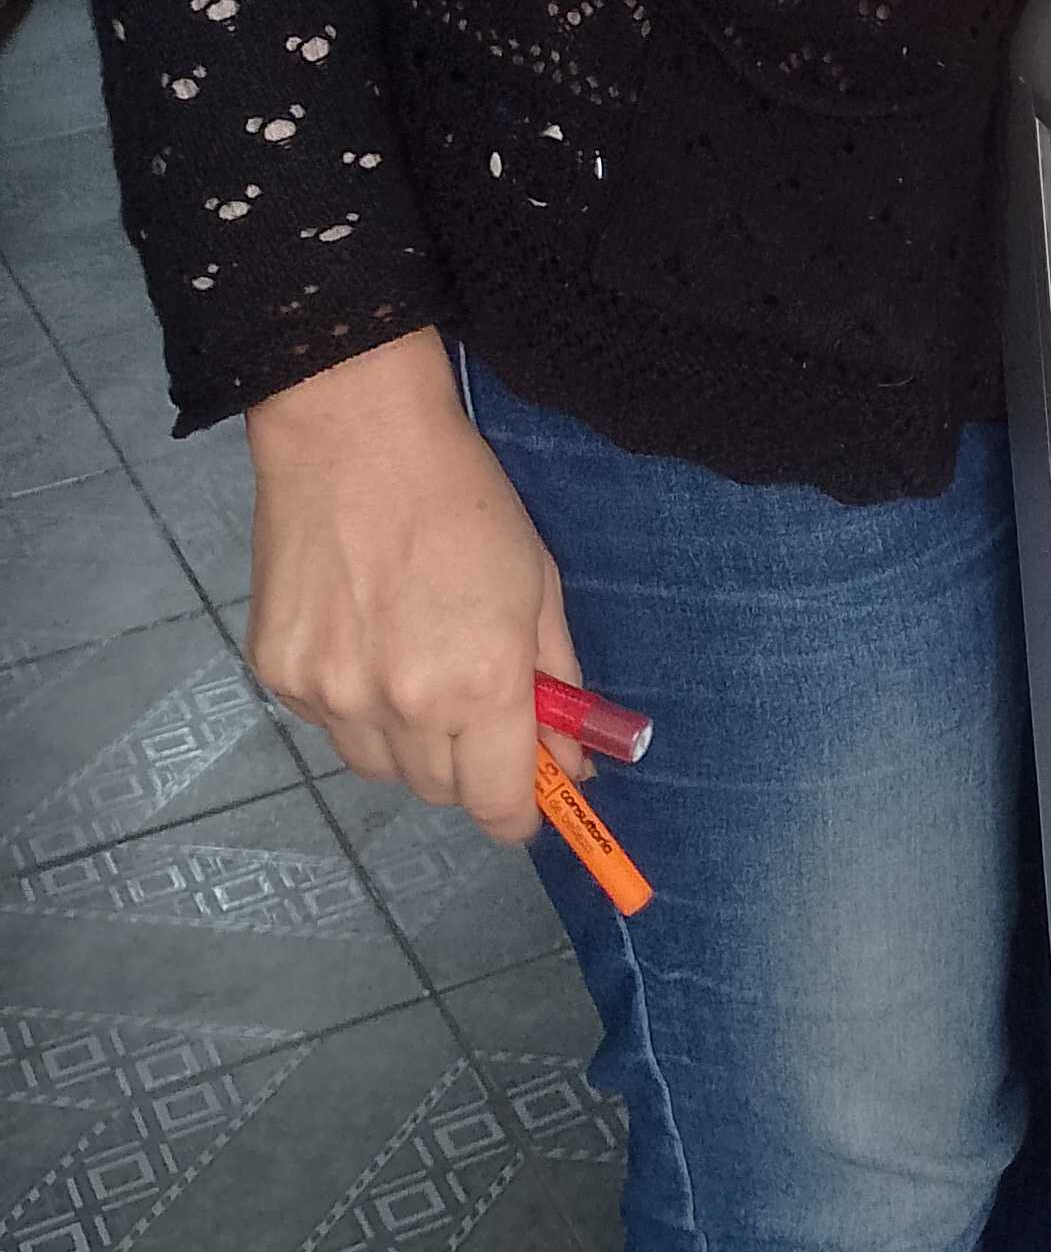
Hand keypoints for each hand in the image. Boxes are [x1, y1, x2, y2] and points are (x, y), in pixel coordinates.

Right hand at [247, 327, 582, 846]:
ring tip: (415, 663)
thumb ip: (556, 687)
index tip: (528, 803)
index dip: (518, 813)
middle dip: (469, 766)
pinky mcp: (279, 676)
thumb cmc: (466, 504)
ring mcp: (330, 696)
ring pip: (380, 768)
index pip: (496, 805)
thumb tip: (570, 767)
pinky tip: (363, 639)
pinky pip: (328, 726)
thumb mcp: (538, 588)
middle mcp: (400, 707)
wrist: (355, 438)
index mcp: (477, 686)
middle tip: (476, 707)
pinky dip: (353, 705)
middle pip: (439, 791)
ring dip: (409, 743)